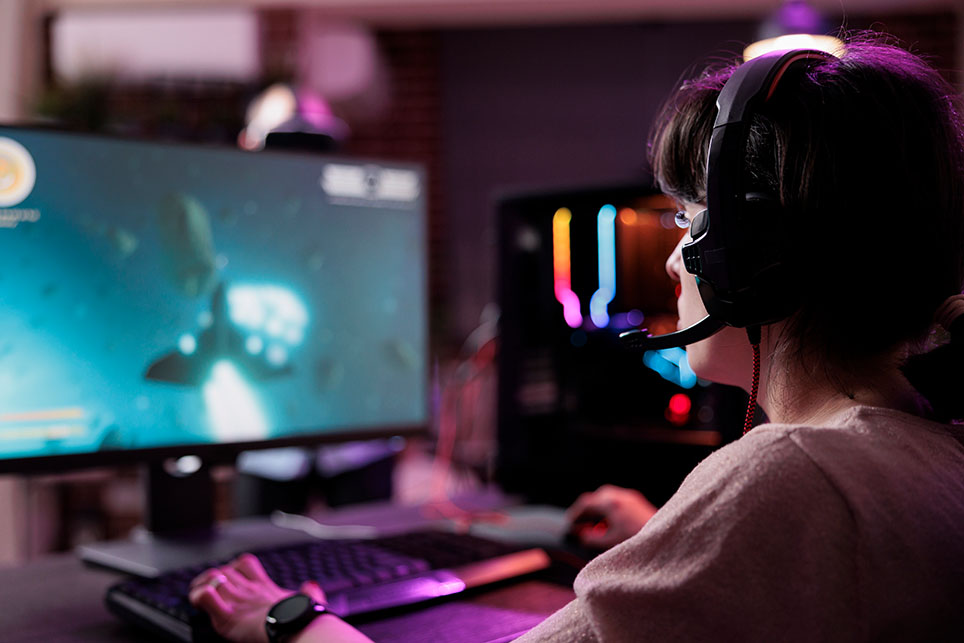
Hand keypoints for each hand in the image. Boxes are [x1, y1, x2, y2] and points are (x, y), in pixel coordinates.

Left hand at [189, 553, 325, 642]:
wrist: (298, 627)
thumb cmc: (303, 618)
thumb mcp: (307, 600)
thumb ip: (308, 592)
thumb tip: (311, 586)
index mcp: (265, 587)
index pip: (245, 562)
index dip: (234, 567)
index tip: (230, 578)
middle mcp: (250, 590)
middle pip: (224, 569)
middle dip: (213, 577)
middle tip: (208, 589)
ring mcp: (238, 601)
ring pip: (212, 578)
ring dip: (202, 585)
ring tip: (198, 595)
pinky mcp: (228, 616)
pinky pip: (205, 596)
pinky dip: (198, 597)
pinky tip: (199, 602)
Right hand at [565, 484, 656, 548]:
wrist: (666, 540)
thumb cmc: (638, 542)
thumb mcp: (610, 544)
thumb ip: (592, 539)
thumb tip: (582, 536)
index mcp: (611, 504)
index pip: (586, 503)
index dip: (576, 513)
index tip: (570, 523)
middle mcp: (620, 496)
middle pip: (597, 496)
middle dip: (587, 509)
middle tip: (581, 522)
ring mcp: (631, 497)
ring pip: (609, 496)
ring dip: (599, 508)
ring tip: (596, 524)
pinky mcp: (639, 502)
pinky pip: (619, 500)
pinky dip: (611, 509)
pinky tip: (612, 524)